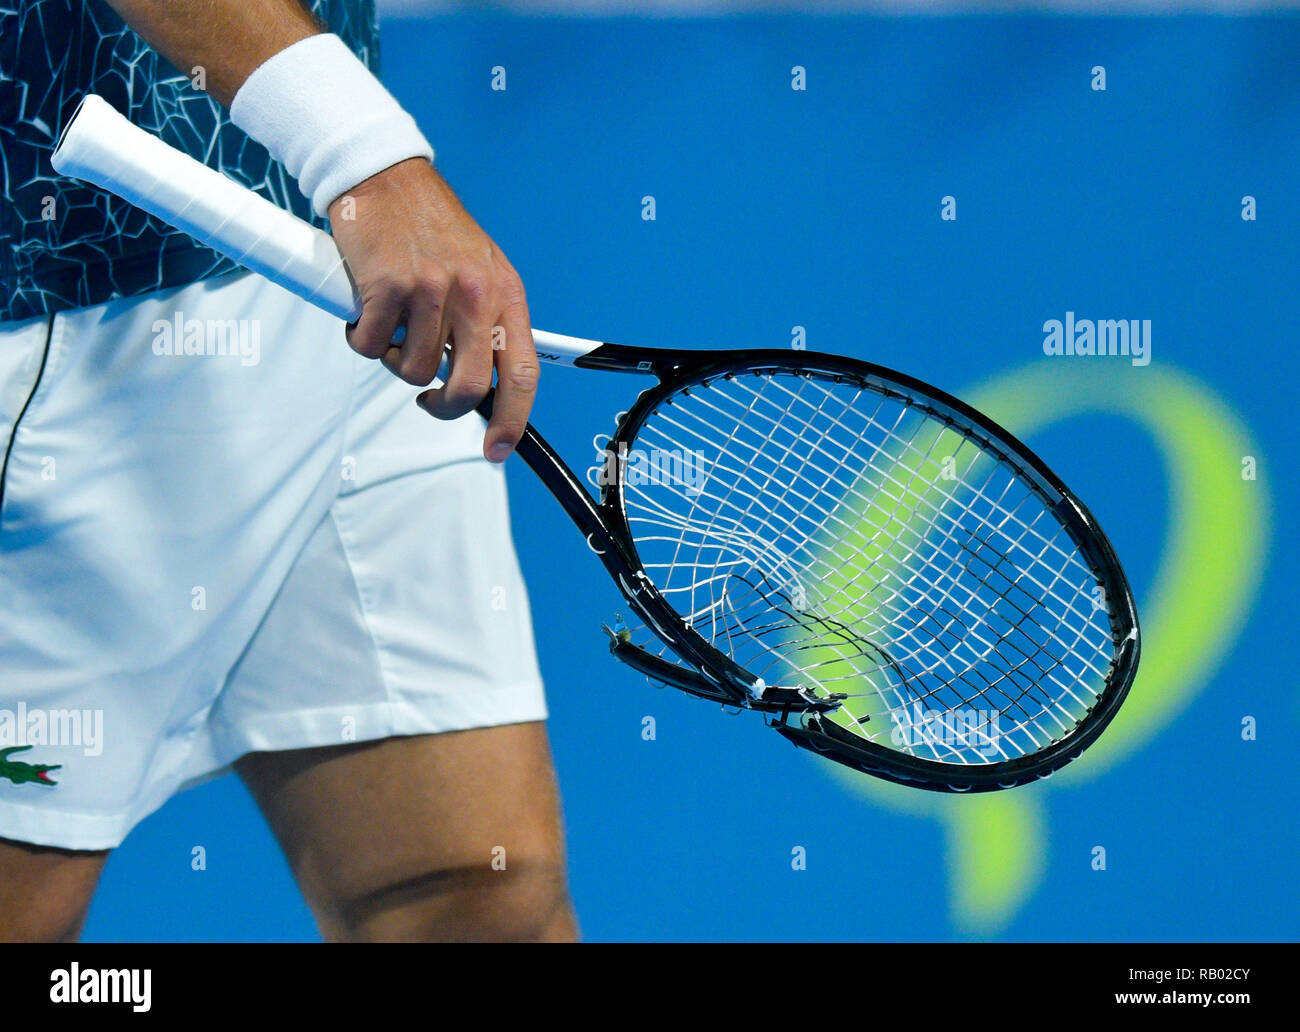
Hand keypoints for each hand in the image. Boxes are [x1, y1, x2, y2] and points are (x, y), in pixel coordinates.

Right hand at [328, 158, 537, 462]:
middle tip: (426, 396)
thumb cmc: (429, 227)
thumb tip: (481, 384)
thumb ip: (485, 323)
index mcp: (505, 292)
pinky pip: (370, 345)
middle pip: (464, 387)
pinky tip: (367, 306)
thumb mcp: (478, 269)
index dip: (512, 420)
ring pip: (411, 369)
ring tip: (393, 319)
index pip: (522, 372)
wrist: (384, 175)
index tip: (498, 448)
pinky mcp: (388, 286)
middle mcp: (475, 293)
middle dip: (442, 406)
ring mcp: (432, 289)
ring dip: (393, 356)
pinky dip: (362, 336)